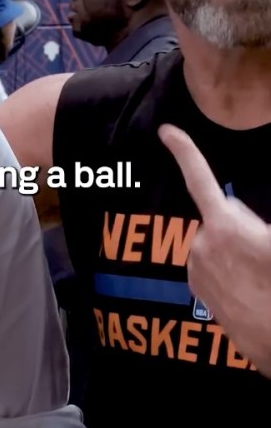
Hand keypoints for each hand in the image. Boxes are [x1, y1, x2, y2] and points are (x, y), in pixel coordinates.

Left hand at [159, 123, 270, 376]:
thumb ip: (253, 221)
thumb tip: (236, 212)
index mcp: (226, 227)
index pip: (200, 179)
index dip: (184, 151)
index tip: (166, 131)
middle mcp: (203, 246)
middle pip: (221, 220)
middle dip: (239, 228)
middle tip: (263, 252)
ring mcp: (199, 273)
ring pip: (217, 247)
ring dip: (235, 255)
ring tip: (261, 278)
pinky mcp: (201, 296)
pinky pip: (214, 270)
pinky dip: (230, 275)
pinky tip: (252, 293)